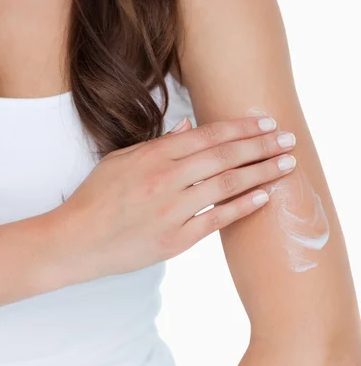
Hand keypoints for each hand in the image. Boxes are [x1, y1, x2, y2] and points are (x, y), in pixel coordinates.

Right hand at [52, 115, 295, 282]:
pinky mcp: (175, 240)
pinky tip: (262, 196)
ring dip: (260, 174)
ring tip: (286, 166)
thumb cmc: (96, 198)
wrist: (76, 241)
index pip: (207, 136)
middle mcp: (165, 179)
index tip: (266, 124)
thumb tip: (188, 127)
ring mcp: (172, 211)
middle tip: (288, 140)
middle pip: (224, 157)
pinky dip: (241, 207)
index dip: (241, 129)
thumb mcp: (120, 160)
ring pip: (225, 186)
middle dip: (261, 147)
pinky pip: (215, 220)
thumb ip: (157, 144)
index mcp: (152, 156)